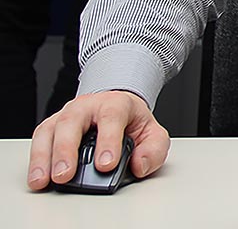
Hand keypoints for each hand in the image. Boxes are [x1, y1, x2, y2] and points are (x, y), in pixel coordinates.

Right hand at [27, 91, 169, 190]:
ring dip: (45, 157)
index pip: (111, 117)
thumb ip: (153, 150)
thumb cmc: (131, 123)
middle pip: (72, 121)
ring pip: (50, 130)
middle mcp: (88, 106)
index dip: (108, 140)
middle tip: (66, 175)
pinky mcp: (52, 127)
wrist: (117, 109)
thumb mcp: (152, 133)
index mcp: (116, 104)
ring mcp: (67, 115)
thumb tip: (139, 165)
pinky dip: (36, 160)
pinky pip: (39, 140)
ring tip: (45, 180)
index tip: (106, 164)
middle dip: (67, 150)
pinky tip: (37, 177)